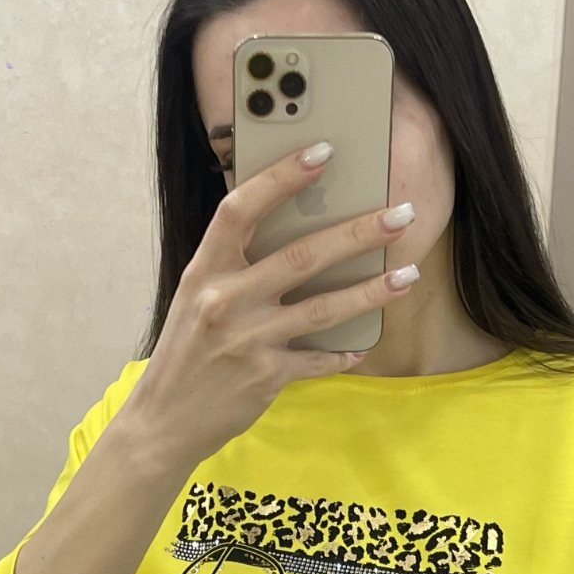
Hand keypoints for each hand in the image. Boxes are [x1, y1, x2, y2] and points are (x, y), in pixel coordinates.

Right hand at [133, 143, 418, 464]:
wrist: (164, 420)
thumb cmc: (186, 352)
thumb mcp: (196, 298)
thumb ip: (234, 266)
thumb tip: (295, 230)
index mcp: (204, 270)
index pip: (241, 209)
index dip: (281, 178)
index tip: (322, 153)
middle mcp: (225, 300)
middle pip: (301, 256)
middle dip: (358, 233)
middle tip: (400, 215)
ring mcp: (247, 340)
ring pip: (322, 308)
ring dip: (371, 291)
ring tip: (408, 274)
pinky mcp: (266, 377)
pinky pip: (318, 360)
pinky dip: (343, 353)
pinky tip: (362, 346)